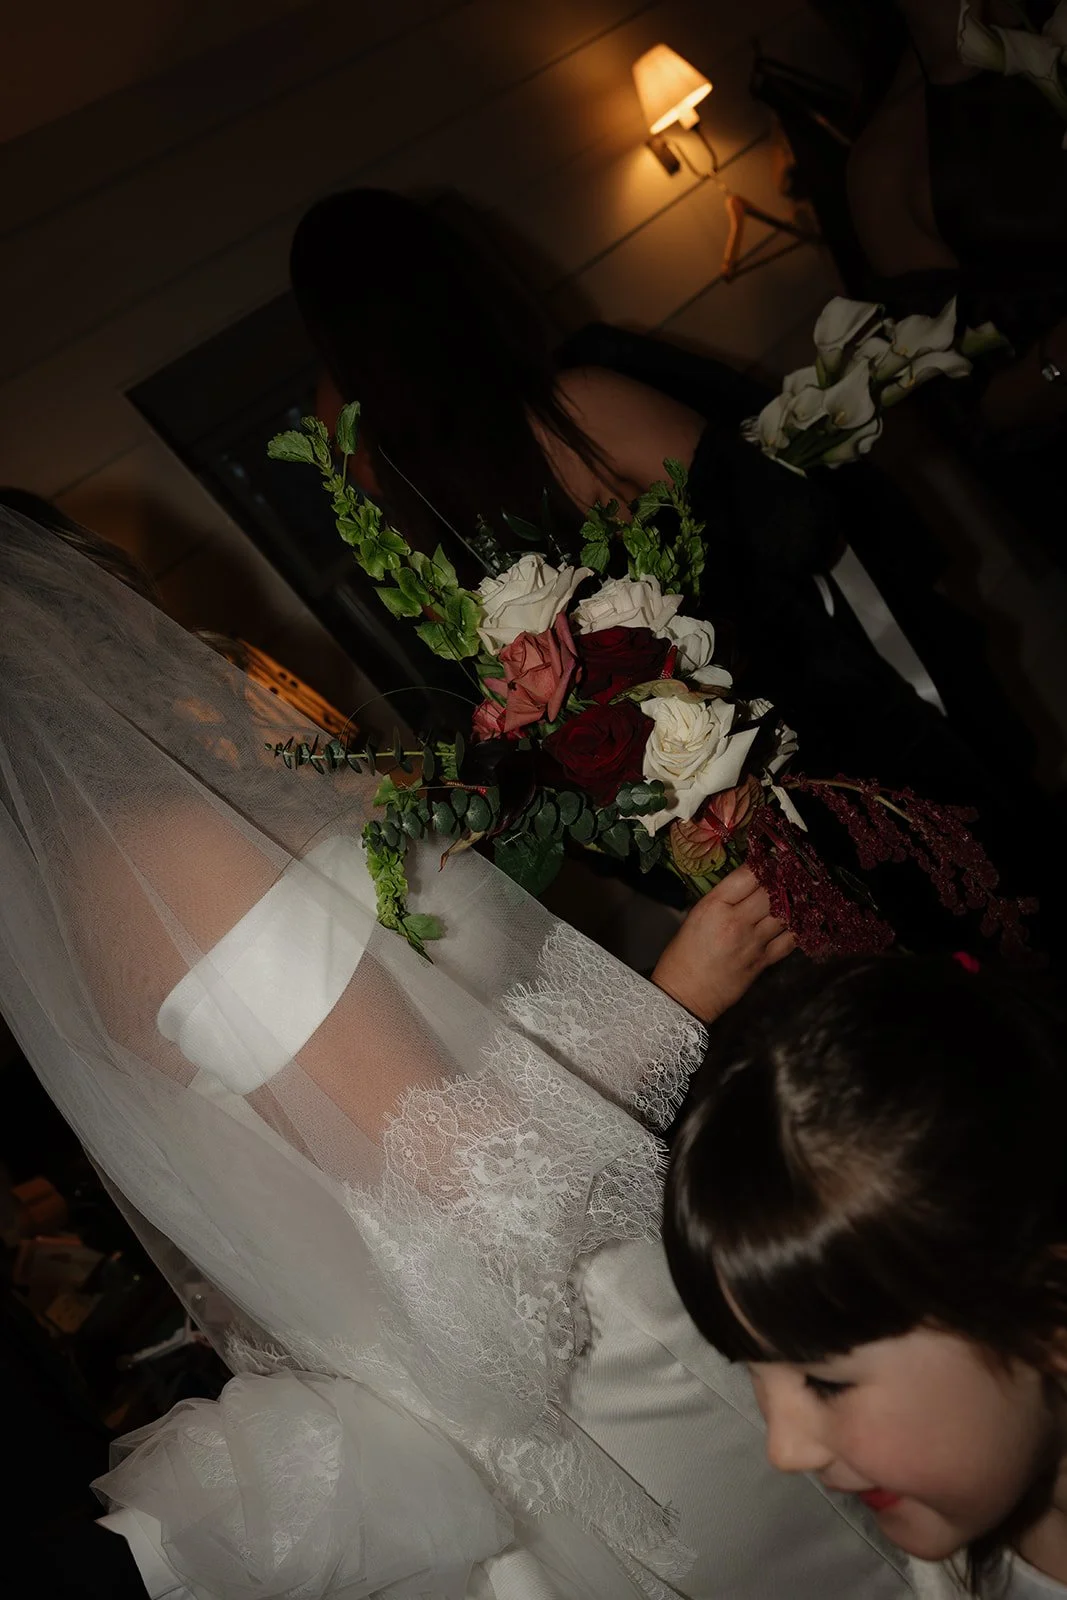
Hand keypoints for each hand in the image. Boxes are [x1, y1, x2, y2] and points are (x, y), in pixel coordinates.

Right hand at [650, 866, 794, 1023]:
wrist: (684, 995)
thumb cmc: (682, 956)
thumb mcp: (695, 916)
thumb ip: (723, 899)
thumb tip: (749, 885)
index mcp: (714, 906)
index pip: (748, 875)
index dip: (764, 863)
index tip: (772, 857)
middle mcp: (736, 922)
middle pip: (772, 891)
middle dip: (783, 879)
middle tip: (790, 872)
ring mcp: (753, 942)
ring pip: (786, 913)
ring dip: (794, 901)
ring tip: (800, 892)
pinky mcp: (763, 961)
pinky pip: (790, 940)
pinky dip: (797, 928)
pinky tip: (799, 920)